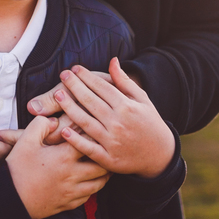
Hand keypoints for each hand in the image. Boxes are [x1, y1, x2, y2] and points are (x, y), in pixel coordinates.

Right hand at [7, 116, 109, 218]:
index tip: (99, 126)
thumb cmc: (17, 169)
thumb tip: (54, 120)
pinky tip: (93, 181)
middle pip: (102, 165)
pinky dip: (94, 187)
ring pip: (100, 182)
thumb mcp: (25, 141)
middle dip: (107, 155)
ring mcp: (72, 192)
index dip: (96, 133)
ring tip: (106, 163)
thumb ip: (41, 124)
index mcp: (64, 157)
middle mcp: (73, 175)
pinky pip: (89, 196)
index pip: (89, 141)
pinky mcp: (68, 204)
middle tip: (109, 147)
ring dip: (104, 172)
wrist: (9, 199)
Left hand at [54, 57, 174, 177]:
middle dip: (74, 86)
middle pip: (91, 101)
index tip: (74, 68)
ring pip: (86, 122)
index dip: (87, 76)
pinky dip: (76, 140)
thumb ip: (124, 81)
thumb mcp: (142, 99)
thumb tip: (112, 60)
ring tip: (57, 94)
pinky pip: (89, 148)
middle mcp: (119, 123)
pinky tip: (64, 130)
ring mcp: (113, 142)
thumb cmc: (149, 122)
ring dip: (69, 108)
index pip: (102, 87)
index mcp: (127, 107)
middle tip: (62, 75)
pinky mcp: (109, 159)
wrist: (160, 155)